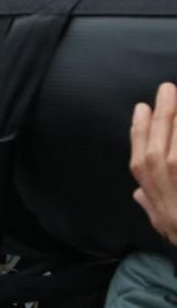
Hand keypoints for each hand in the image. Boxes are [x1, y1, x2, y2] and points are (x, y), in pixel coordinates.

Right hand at [130, 82, 176, 244]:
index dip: (141, 124)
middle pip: (162, 130)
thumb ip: (147, 201)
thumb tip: (139, 193)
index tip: (142, 108)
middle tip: (168, 88)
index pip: (140, 144)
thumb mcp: (157, 219)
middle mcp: (162, 168)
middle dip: (165, 107)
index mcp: (146, 179)